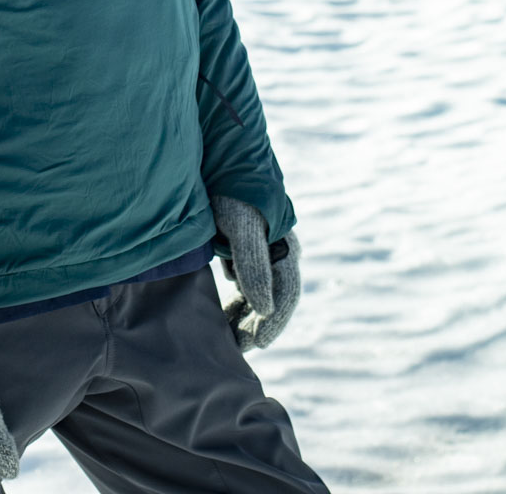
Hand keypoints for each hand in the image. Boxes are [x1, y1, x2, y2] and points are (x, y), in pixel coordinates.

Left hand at [210, 195, 300, 350]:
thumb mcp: (240, 225)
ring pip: (258, 293)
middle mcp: (278, 251)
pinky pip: (246, 282)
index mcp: (284, 246)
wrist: (219, 158)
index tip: (256, 343)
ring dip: (245, 315)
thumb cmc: (231, 190)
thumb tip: (264, 307)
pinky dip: (236, 300)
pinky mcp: (244, 247)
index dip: (274, 322)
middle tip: (235, 348)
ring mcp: (263, 250)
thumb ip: (253, 265)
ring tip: (227, 337)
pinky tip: (223, 312)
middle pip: (272, 297)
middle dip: (255, 324)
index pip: (286, 294)